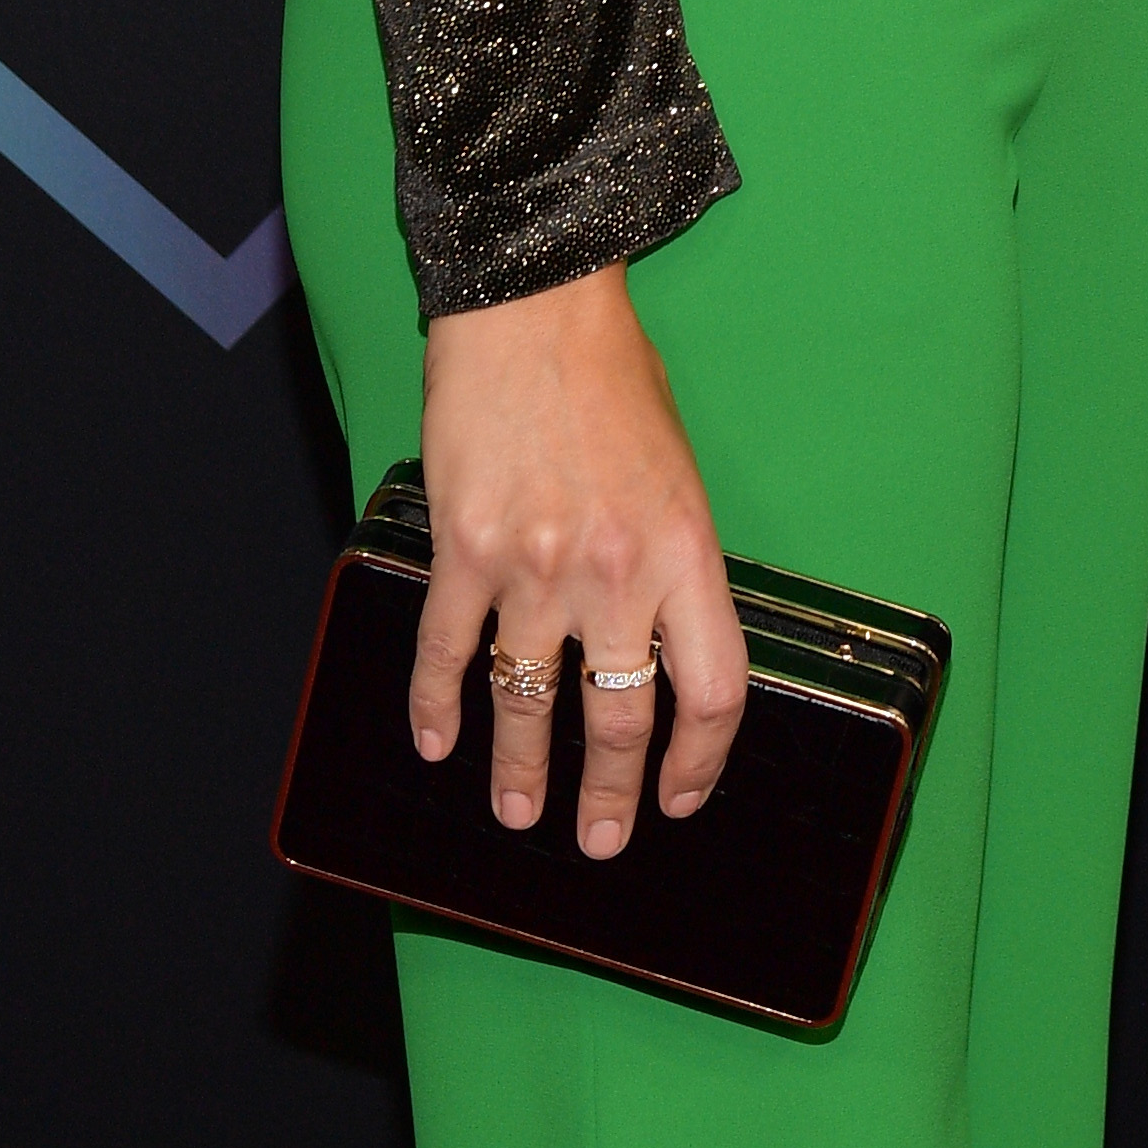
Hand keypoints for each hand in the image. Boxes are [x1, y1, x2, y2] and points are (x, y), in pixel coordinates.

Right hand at [411, 265, 749, 854]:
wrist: (534, 306)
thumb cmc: (614, 379)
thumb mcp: (677, 471)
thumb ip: (670, 560)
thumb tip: (657, 649)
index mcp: (685, 549)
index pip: (712, 690)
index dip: (701, 762)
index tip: (682, 798)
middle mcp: (615, 572)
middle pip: (619, 721)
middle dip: (607, 799)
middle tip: (596, 841)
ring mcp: (534, 567)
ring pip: (527, 706)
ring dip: (520, 772)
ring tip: (518, 810)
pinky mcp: (463, 551)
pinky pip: (448, 656)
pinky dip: (437, 709)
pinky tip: (435, 742)